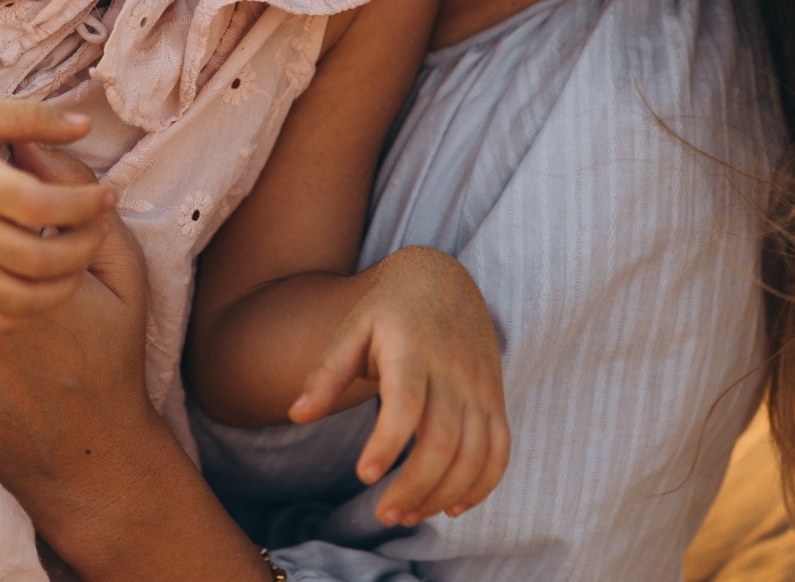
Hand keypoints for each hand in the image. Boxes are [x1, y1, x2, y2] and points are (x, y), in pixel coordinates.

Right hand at [0, 76, 113, 333]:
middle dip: (85, 244)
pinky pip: (0, 314)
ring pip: (24, 297)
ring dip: (67, 280)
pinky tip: (50, 279)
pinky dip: (36, 305)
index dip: (86, 204)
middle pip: (40, 258)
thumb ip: (33, 118)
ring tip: (80, 252)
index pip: (43, 205)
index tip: (107, 194)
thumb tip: (86, 126)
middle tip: (99, 225)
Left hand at [292, 245, 509, 525]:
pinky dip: (482, 485)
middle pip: (442, 440)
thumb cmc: (388, 311)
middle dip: (415, 486)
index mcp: (411, 351)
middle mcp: (452, 372)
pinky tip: (451, 507)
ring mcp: (479, 388)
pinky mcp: (495, 400)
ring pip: (474, 453)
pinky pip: (500, 450)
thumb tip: (295, 416)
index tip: (363, 475)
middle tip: (383, 515)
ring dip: (444, 494)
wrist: (445, 281)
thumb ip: (326, 374)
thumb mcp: (352, 330)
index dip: (387, 442)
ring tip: (407, 514)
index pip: (405, 403)